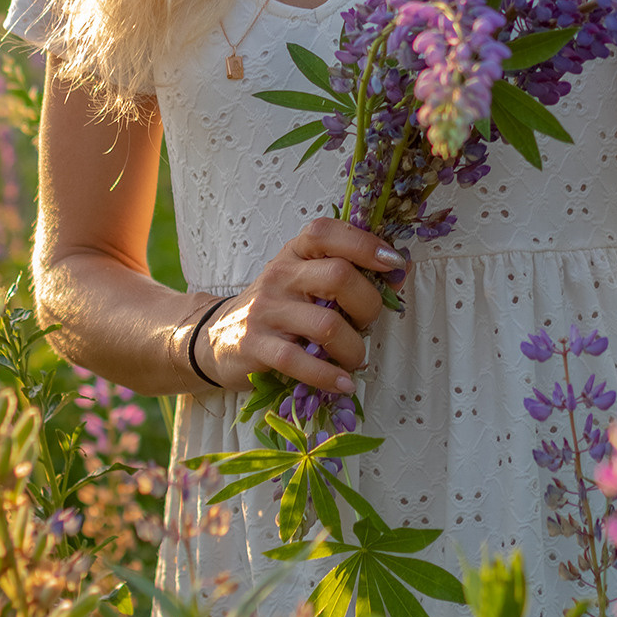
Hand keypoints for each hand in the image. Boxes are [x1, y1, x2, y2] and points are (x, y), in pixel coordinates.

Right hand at [193, 218, 405, 394]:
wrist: (217, 337)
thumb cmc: (278, 306)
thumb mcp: (304, 278)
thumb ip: (345, 272)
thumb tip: (399, 268)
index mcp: (295, 252)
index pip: (327, 232)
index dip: (365, 243)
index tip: (393, 263)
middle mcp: (281, 275)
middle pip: (338, 276)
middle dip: (368, 305)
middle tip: (368, 323)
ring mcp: (267, 310)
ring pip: (326, 325)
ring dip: (353, 348)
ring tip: (355, 359)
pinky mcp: (256, 346)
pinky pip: (300, 362)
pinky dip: (329, 376)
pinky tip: (343, 384)